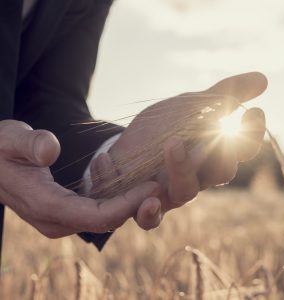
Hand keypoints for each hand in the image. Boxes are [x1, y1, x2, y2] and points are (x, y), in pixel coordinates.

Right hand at [0, 120, 159, 237]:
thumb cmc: (2, 150)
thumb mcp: (9, 139)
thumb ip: (28, 144)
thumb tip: (49, 151)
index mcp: (46, 205)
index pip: (96, 215)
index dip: (127, 204)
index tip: (152, 187)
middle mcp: (57, 220)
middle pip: (106, 221)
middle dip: (135, 206)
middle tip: (162, 186)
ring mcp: (63, 219)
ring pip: (105, 218)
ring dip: (130, 204)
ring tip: (155, 185)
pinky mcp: (68, 212)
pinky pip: (100, 211)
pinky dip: (119, 200)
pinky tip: (135, 185)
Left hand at [89, 72, 266, 229]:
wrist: (127, 146)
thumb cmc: (163, 129)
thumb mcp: (190, 107)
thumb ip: (223, 95)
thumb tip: (262, 78)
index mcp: (210, 153)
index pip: (241, 149)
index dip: (252, 134)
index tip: (256, 112)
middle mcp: (196, 176)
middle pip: (220, 172)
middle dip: (222, 152)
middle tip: (216, 131)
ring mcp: (170, 192)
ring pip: (187, 191)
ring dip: (183, 169)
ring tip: (174, 144)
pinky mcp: (144, 204)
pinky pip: (150, 218)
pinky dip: (148, 211)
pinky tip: (141, 195)